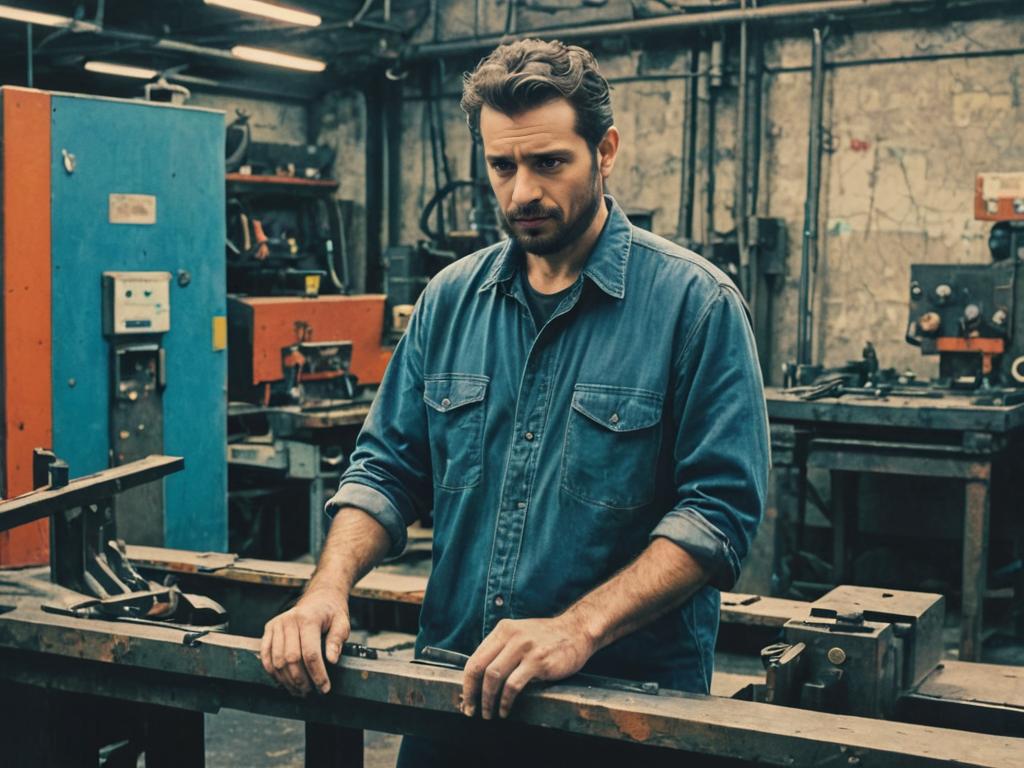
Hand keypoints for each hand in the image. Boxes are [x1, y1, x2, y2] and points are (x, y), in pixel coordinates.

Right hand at [260, 586, 349, 696]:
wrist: (319, 597)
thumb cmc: (332, 612)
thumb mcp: (342, 623)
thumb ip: (337, 641)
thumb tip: (332, 660)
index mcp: (308, 619)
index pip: (310, 654)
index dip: (317, 674)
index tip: (324, 688)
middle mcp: (289, 621)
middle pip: (291, 659)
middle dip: (301, 680)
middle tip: (311, 692)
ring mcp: (276, 624)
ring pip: (277, 661)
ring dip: (287, 681)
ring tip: (299, 691)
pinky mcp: (269, 629)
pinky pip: (265, 656)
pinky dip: (273, 672)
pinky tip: (284, 682)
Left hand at [461, 615, 595, 719]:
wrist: (577, 631)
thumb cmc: (547, 638)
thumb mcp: (520, 635)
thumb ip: (502, 650)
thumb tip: (480, 678)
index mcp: (503, 630)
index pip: (474, 659)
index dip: (466, 683)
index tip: (466, 699)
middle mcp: (511, 636)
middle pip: (479, 668)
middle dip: (471, 694)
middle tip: (471, 710)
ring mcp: (525, 648)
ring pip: (493, 677)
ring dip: (487, 700)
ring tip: (488, 714)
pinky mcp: (538, 661)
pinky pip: (513, 685)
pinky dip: (505, 701)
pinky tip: (505, 710)